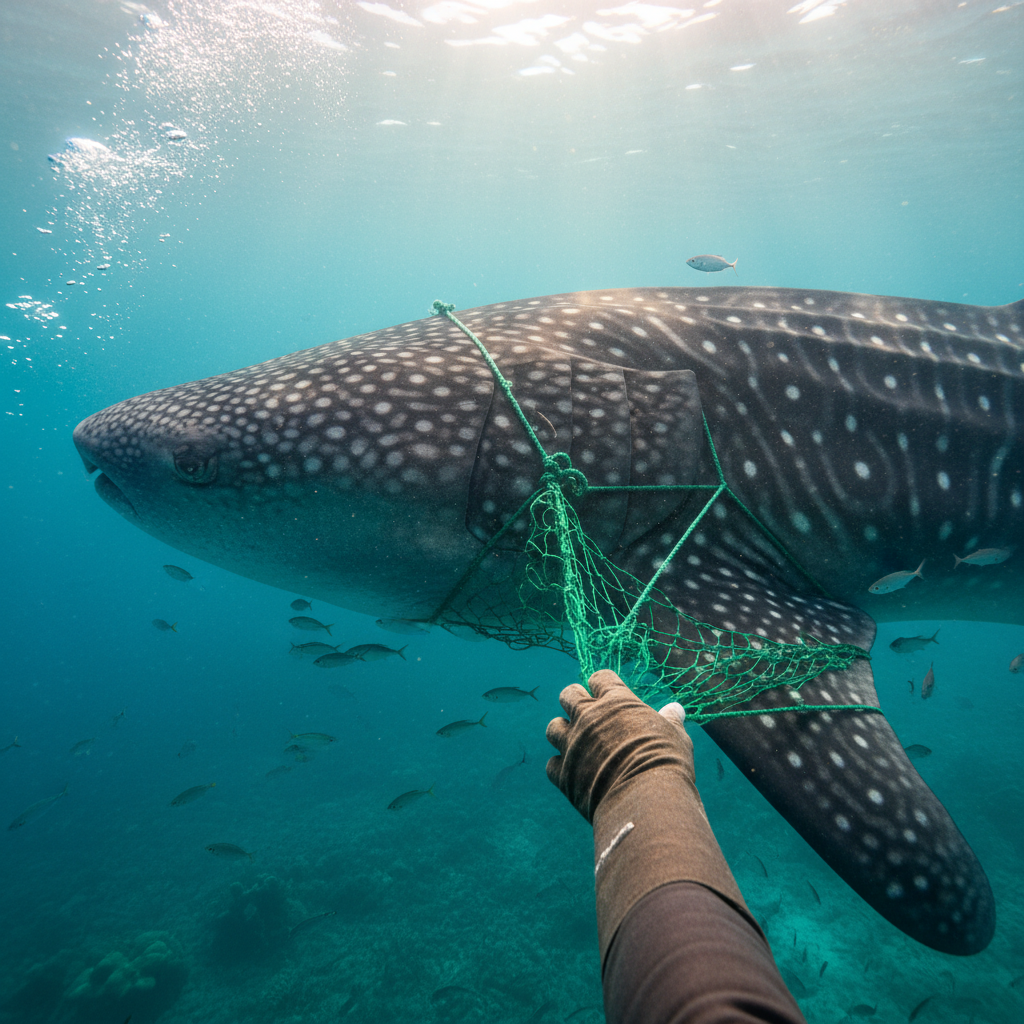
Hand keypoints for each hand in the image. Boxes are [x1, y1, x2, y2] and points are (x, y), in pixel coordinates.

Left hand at [546, 669, 696, 823]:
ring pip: (553, 727)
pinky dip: (561, 768)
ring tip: (577, 743)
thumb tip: (676, 708)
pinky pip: (551, 764)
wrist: (646, 800)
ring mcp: (573, 743)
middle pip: (568, 695)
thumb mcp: (675, 736)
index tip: (608, 696)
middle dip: (574, 701)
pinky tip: (576, 773)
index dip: (603, 686)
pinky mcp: (563, 773)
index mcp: (617, 702)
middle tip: (587, 715)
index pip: (600, 678)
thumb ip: (670, 720)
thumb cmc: (666, 763)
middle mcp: (589, 717)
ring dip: (563, 733)